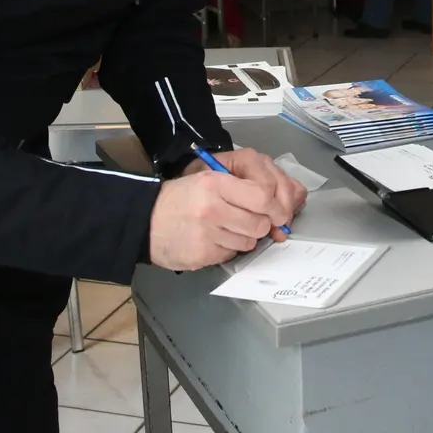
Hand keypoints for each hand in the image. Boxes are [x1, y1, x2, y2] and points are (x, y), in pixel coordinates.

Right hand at [148, 170, 275, 270]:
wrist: (145, 220)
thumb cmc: (182, 197)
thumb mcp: (209, 177)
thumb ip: (246, 185)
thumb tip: (287, 202)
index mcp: (215, 183)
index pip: (263, 196)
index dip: (276, 206)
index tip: (276, 211)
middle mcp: (211, 208)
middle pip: (260, 223)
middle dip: (262, 224)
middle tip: (250, 219)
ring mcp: (206, 234)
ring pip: (249, 241)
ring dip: (245, 237)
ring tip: (226, 227)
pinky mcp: (202, 255)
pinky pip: (232, 254)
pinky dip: (229, 248)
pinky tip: (214, 239)